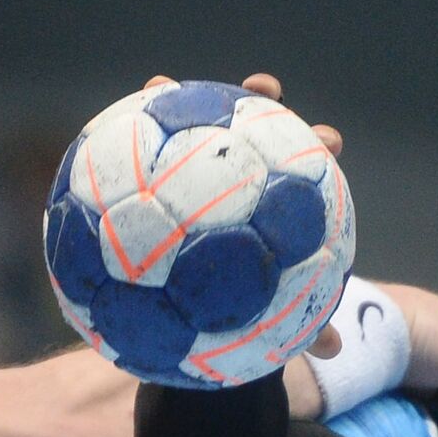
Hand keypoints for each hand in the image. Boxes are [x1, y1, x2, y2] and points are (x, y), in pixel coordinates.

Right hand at [145, 73, 343, 415]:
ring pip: (190, 124)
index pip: (305, 162)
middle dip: (259, 102)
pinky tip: (99, 135)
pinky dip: (124, 143)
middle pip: (254, 125)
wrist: (200, 302)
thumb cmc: (250, 305)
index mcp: (278, 202)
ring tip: (159, 84)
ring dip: (176, 98)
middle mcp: (240, 175)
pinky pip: (138, 156)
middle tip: (262, 90)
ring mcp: (197, 171)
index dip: (318, 145)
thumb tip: (338, 351)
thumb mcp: (276, 317)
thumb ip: (301, 326)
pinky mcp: (155, 178)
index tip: (329, 140)